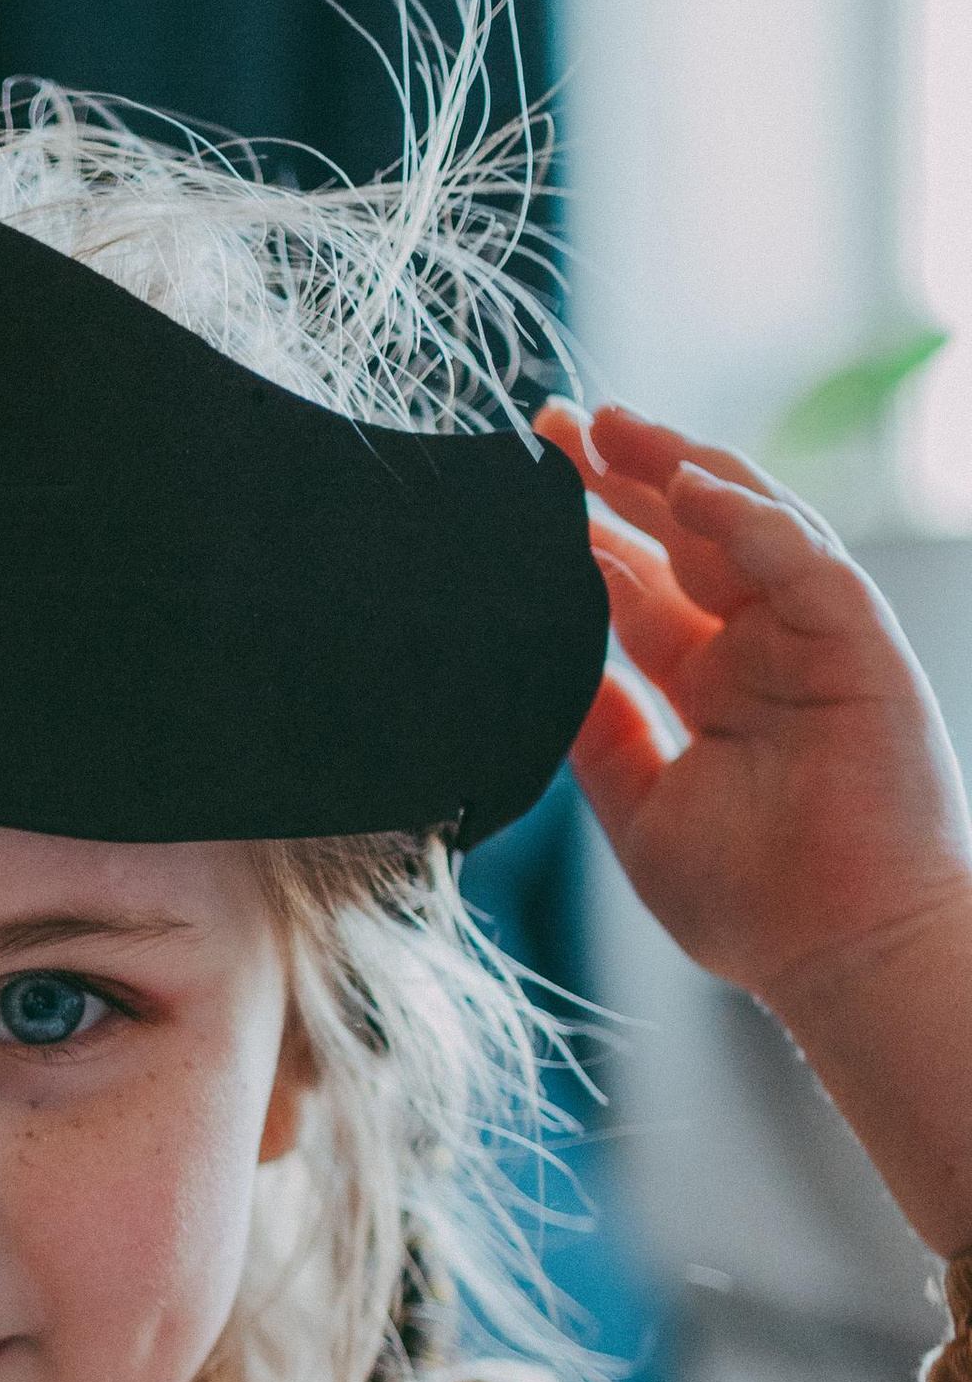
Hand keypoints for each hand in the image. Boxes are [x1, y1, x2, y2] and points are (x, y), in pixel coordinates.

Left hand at [544, 398, 971, 1253]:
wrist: (838, 958)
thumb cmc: (751, 906)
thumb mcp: (639, 805)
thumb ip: (596, 730)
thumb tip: (536, 667)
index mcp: (711, 688)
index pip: (637, 589)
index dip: (583, 535)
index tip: (521, 488)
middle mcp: (760, 653)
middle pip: (683, 539)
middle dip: (620, 477)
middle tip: (551, 422)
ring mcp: (811, 644)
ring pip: (745, 528)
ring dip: (679, 470)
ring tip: (610, 423)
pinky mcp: (860, 648)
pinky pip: (804, 562)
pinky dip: (751, 519)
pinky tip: (690, 486)